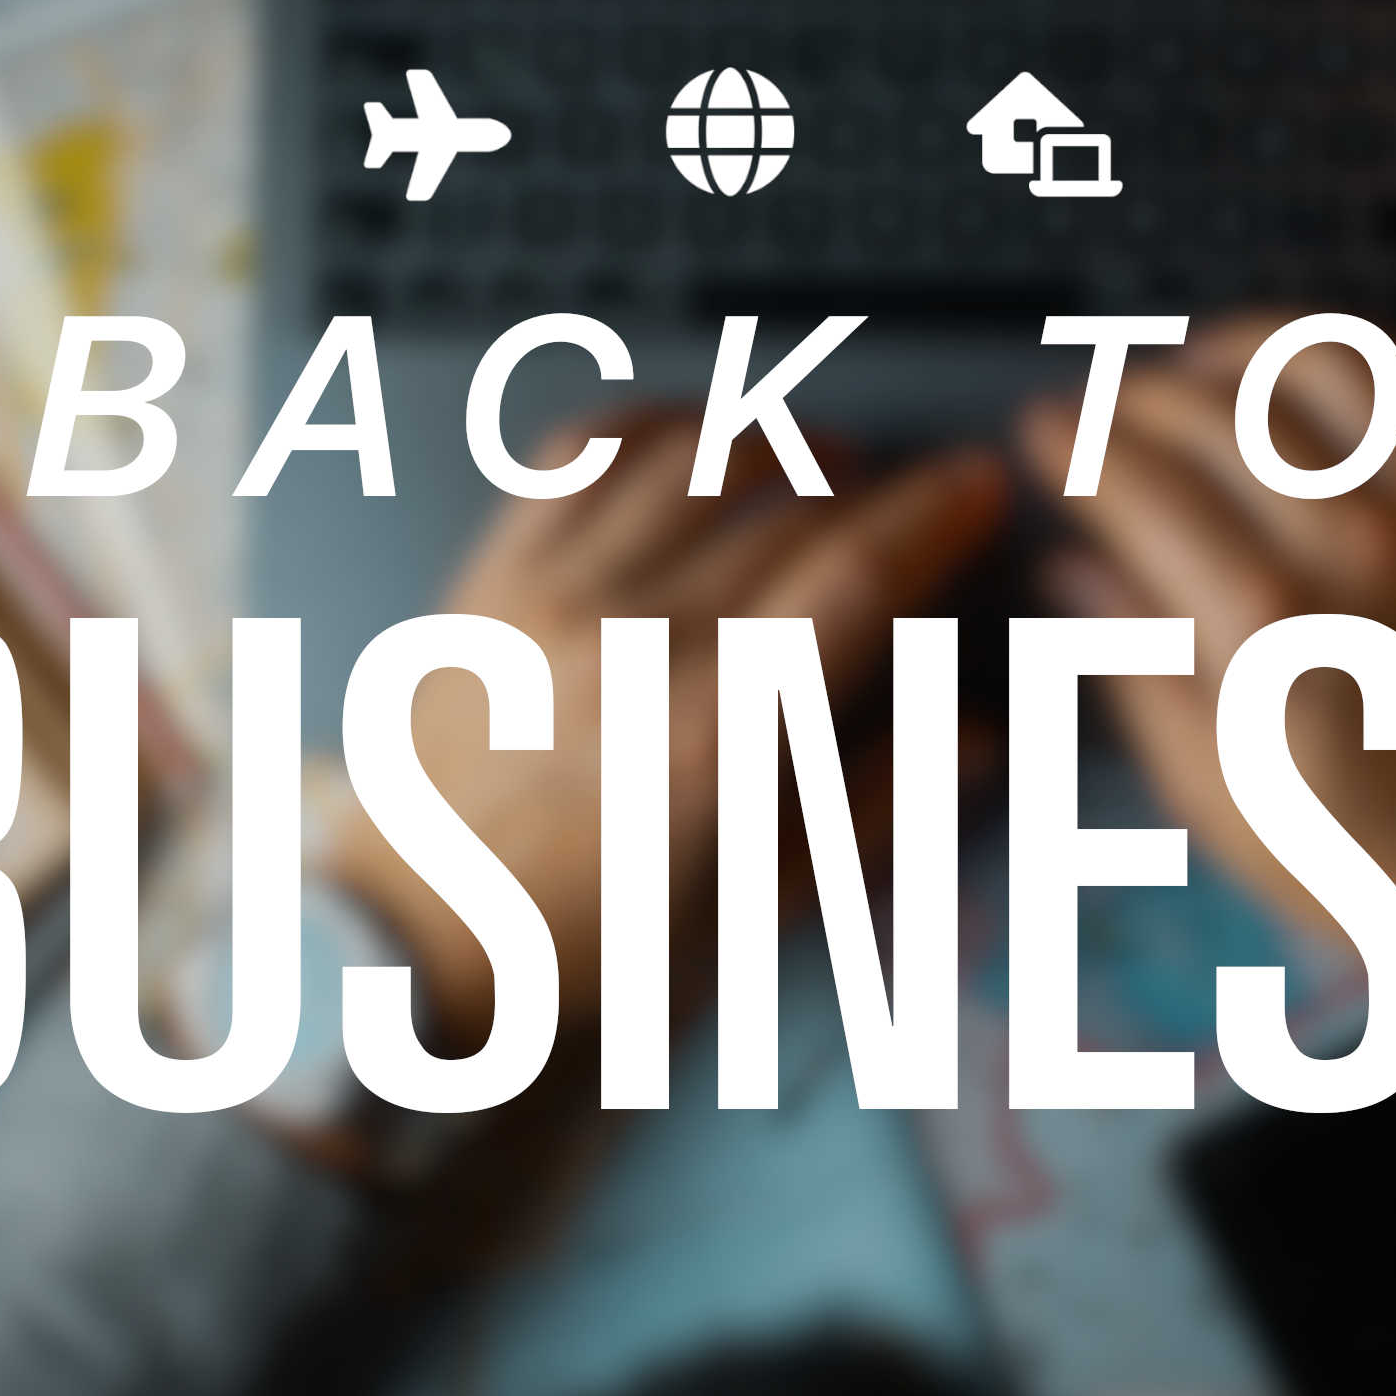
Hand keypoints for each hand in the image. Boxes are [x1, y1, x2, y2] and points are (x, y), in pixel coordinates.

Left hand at [323, 417, 1009, 1052]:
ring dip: (776, 438)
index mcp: (721, 730)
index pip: (860, 568)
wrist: (416, 967)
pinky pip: (577, 454)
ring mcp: (549, 597)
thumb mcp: (763, 904)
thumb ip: (879, 804)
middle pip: (791, 501)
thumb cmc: (597, 961)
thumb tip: (979, 727)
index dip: (937, 511)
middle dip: (876, 483)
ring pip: (692, 451)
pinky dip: (652, 428)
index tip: (979, 486)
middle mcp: (636, 640)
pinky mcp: (482, 580)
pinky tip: (693, 444)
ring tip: (819, 461)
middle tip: (914, 494)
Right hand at [1021, 318, 1395, 1245]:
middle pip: (1222, 408)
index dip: (1075, 439)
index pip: (1139, 481)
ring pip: (1336, 364)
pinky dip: (1381, 365)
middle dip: (1141, 390)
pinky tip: (1331, 386)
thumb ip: (1137, 660)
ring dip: (1253, 347)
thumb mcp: (1212, 785)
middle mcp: (1363, 549)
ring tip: (1207, 367)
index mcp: (1270, 625)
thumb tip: (1068, 566)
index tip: (1042, 424)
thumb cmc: (1358, 864)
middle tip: (1108, 405)